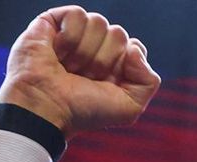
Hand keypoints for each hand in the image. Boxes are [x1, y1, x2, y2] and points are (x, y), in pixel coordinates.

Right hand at [0, 5, 160, 138]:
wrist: (47, 107)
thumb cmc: (83, 111)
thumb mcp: (130, 108)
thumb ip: (149, 81)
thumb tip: (134, 47)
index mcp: (115, 66)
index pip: (135, 47)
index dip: (124, 65)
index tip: (106, 83)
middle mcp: (96, 48)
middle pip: (119, 34)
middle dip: (103, 60)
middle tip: (83, 77)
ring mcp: (75, 35)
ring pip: (100, 22)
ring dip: (85, 51)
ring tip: (68, 67)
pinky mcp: (53, 22)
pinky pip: (78, 14)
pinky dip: (70, 37)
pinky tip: (57, 52)